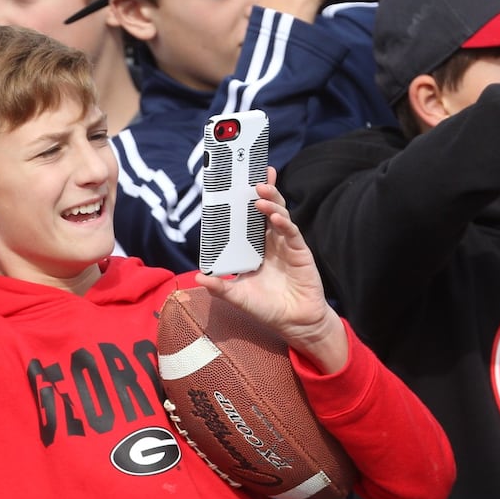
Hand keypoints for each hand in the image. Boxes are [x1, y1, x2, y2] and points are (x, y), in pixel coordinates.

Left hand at [195, 169, 347, 372]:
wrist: (296, 323)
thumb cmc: (267, 308)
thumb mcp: (238, 297)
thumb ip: (221, 287)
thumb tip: (198, 277)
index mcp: (255, 247)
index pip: (248, 218)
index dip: (244, 201)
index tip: (236, 183)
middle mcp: (271, 241)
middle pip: (266, 209)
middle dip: (262, 190)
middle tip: (254, 175)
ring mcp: (287, 244)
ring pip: (279, 215)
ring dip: (271, 202)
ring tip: (260, 191)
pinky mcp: (300, 251)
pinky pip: (291, 232)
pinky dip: (284, 223)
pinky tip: (275, 217)